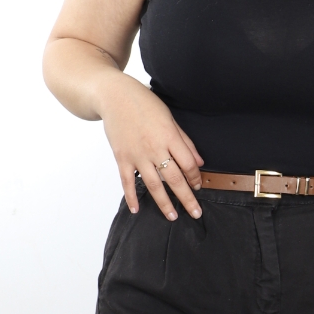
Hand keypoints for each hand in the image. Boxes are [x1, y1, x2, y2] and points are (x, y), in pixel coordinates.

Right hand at [101, 73, 203, 219]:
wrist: (114, 96)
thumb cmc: (144, 103)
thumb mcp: (170, 117)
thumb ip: (184, 141)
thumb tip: (199, 161)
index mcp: (169, 136)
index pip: (188, 164)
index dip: (195, 177)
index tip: (198, 185)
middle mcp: (154, 148)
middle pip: (174, 179)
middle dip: (187, 198)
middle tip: (196, 213)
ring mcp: (137, 155)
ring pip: (153, 185)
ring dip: (164, 203)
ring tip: (172, 216)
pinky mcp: (122, 158)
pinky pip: (127, 181)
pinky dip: (131, 197)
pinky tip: (136, 209)